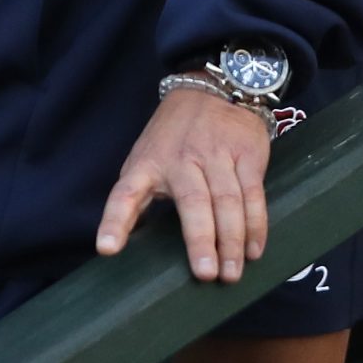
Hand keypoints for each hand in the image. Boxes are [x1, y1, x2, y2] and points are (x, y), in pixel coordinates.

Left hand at [97, 87, 273, 283]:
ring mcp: (216, 154)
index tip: (107, 248)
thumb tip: (119, 244)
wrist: (214, 88)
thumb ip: (138, 195)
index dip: (115, 222)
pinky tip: (253, 250)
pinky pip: (253, 195)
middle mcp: (181, 158)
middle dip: (199, 239)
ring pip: (227, 201)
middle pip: (192, 202)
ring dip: (232, 241)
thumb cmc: (173, 136)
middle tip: (205, 274)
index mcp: (147, 163)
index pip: (125, 194)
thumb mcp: (146, 157)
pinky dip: (255, 225)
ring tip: (231, 273)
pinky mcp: (247, 154)